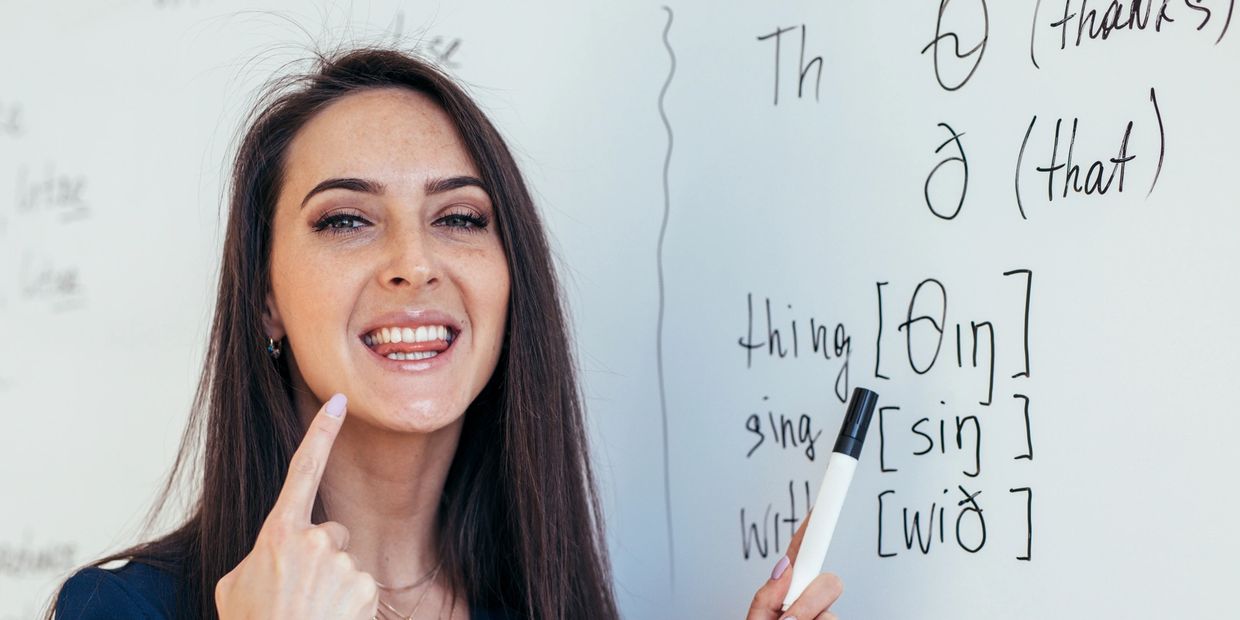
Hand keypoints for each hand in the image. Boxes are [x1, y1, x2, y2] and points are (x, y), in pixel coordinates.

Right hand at [215, 393, 378, 618]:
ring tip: (309, 612)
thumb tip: (277, 554)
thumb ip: (262, 556)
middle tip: (298, 594)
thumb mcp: (236, 584)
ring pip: (345, 564)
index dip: (321, 433)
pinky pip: (361, 587)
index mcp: (279, 532)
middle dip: (321, 558)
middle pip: (331, 533)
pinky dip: (349, 606)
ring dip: (332, 587)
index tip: (339, 401)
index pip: (303, 470)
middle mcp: (315, 540)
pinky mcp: (365, 586)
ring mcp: (343, 563)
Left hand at [746, 509, 843, 619]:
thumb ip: (766, 596)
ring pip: (830, 611)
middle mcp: (808, 601)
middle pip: (829, 581)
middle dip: (809, 600)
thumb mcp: (757, 618)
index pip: (801, 553)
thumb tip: (784, 566)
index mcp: (785, 590)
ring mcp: (823, 616)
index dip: (812, 529)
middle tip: (788, 617)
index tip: (821, 508)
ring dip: (806, 619)